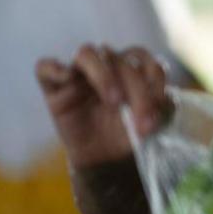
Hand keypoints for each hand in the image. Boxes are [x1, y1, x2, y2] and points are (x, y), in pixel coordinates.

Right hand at [36, 44, 170, 168]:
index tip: (160, 106)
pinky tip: (66, 79)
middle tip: (142, 121)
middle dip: (137, 90)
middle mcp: (106, 67)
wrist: (104, 160)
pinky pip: (46, 67)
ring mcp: (79, 74)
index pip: (143, 58)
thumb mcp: (150, 123)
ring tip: (114, 101)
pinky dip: (55, 68)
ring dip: (104, 75)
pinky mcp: (54, 87)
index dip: (154, 78)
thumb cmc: (128, 136)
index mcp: (131, 70)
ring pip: (87, 53)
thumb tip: (166, 97)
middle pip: (120, 59)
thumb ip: (160, 107)